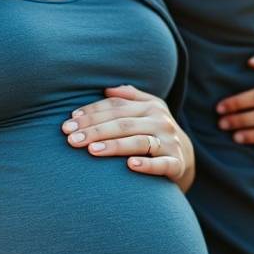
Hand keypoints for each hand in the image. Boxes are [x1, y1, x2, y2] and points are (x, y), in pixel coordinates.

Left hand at [62, 85, 195, 190]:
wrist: (184, 155)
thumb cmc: (154, 130)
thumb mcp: (147, 109)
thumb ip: (128, 97)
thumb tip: (107, 88)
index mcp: (150, 106)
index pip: (116, 106)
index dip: (91, 113)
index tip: (69, 122)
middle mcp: (160, 122)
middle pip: (123, 124)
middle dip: (95, 130)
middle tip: (71, 139)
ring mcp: (169, 143)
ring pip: (139, 142)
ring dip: (114, 146)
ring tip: (92, 150)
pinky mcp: (176, 163)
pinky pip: (161, 164)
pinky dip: (147, 165)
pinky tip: (130, 165)